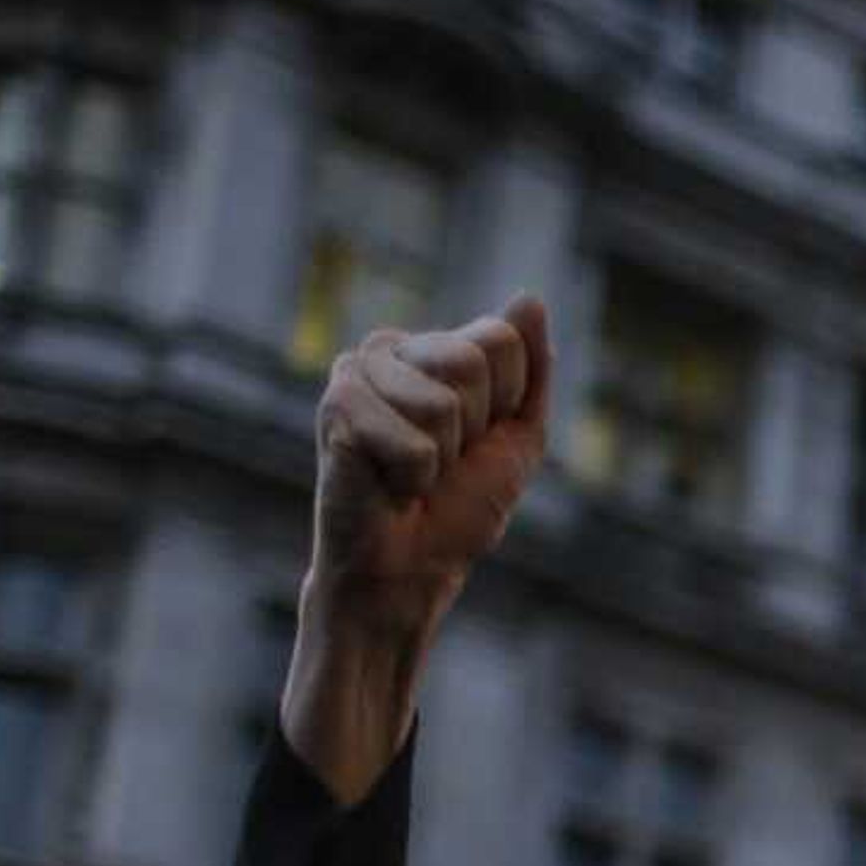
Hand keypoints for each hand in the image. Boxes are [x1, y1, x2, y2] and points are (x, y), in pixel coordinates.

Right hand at [308, 295, 551, 627]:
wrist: (410, 568)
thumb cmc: (458, 507)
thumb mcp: (517, 437)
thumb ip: (531, 370)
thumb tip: (529, 298)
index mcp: (430, 347)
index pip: (501, 339)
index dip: (505, 404)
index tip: (476, 440)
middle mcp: (385, 348)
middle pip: (471, 361)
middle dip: (474, 427)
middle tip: (441, 460)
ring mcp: (354, 374)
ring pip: (443, 401)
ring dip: (441, 456)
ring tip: (411, 474)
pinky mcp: (334, 409)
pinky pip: (413, 441)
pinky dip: (413, 477)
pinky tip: (386, 485)